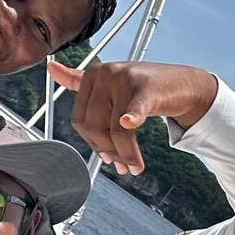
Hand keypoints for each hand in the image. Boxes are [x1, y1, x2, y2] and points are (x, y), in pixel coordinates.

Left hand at [45, 58, 217, 173]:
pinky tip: (131, 124)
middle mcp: (106, 73)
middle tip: (123, 166)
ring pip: (117, 128)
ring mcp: (126, 78)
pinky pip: (135, 108)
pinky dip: (132, 118)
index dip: (92, 143)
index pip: (81, 120)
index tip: (106, 157)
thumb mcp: (109, 82)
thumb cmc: (143, 86)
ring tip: (134, 167)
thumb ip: (79, 79)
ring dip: (126, 154)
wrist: (183, 82)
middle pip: (96, 126)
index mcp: (93, 75)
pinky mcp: (148, 87)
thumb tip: (51, 67)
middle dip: (110, 152)